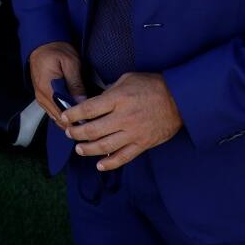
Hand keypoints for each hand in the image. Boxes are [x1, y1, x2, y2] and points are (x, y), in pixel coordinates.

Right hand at [29, 41, 86, 123]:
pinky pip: (52, 112)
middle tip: (91, 121)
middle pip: (59, 118)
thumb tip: (82, 102)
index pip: (64, 112)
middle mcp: (42, 97)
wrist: (42, 43)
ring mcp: (40, 98)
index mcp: (48, 89)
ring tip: (85, 118)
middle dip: (75, 121)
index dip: (78, 118)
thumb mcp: (70, 63)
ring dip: (69, 120)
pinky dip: (63, 115)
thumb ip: (76, 84)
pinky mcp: (42, 97)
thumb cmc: (56, 50)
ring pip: (56, 118)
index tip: (91, 119)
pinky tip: (74, 113)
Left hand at [62, 72, 182, 171]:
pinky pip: (123, 157)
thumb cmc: (152, 85)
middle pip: (93, 130)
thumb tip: (95, 101)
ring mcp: (133, 133)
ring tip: (79, 148)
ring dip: (88, 149)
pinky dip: (110, 163)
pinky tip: (99, 165)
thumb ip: (110, 91)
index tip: (65, 117)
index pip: (88, 109)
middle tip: (69, 133)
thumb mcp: (127, 79)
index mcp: (118, 99)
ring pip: (105, 146)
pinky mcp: (143, 144)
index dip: (73, 114)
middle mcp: (123, 117)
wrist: (180, 98)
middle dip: (76, 133)